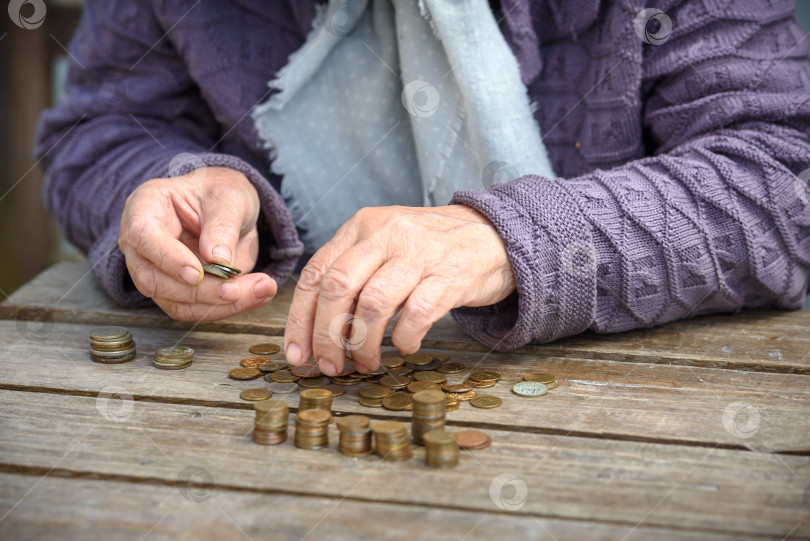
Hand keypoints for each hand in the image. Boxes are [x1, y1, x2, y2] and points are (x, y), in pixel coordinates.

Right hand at [119, 166, 276, 319]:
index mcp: (145, 207)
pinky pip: (196, 310)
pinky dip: (226, 308)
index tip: (197, 273)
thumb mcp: (229, 197)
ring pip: (176, 303)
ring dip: (219, 305)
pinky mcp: (176, 293)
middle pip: (155, 280)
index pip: (143, 236)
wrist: (228, 208)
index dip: (168, 259)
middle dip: (201, 291)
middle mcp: (143, 244)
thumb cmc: (220, 194)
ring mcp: (156, 272)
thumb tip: (218, 261)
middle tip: (240, 288)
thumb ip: (223, 225)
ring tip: (261, 289)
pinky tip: (255, 295)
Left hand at [283, 205, 515, 374]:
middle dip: (326, 336)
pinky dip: (404, 339)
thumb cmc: (431, 250)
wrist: (494, 234)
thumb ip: (352, 273)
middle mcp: (386, 233)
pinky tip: (405, 346)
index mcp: (362, 226)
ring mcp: (419, 252)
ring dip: (363, 344)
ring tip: (366, 362)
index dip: (300, 320)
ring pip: (373, 304)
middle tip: (329, 366)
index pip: (317, 274)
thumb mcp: (385, 245)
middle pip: (338, 288)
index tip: (297, 355)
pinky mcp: (450, 274)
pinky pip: (416, 314)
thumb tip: (316, 329)